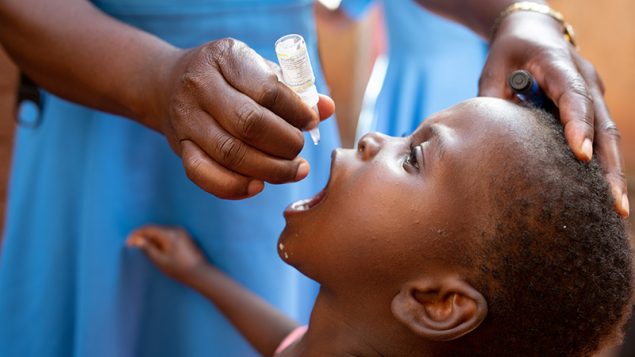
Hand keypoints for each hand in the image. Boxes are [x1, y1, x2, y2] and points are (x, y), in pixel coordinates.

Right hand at [127, 225, 206, 283]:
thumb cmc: (179, 269)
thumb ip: (147, 248)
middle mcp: (176, 229)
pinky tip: (158, 251)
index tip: (128, 243)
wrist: (200, 273)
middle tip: (134, 248)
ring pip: (161, 232)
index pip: (148, 228)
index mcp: (169, 234)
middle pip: (154, 229)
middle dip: (143, 237)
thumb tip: (137, 239)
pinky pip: (168, 235)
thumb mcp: (160, 260)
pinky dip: (160, 240)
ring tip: (146, 251)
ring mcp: (182, 232)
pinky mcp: (186, 237)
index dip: (136, 234)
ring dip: (152, 239)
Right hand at [151, 39, 334, 199]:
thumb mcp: (259, 71)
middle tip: (300, 151)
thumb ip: (294, 90)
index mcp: (225, 58)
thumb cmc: (228, 78)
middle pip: (249, 124)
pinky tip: (259, 185)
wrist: (167, 84)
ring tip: (294, 171)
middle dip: (285, 144)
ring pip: (231, 154)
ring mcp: (186, 119)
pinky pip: (204, 175)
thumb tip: (327, 109)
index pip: (267, 90)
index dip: (296, 111)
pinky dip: (235, 187)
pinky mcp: (179, 147)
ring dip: (270, 169)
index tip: (311, 122)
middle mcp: (200, 86)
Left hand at [479, 12, 628, 217]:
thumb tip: (488, 139)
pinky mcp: (593, 104)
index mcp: (557, 63)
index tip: (581, 154)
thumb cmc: (509, 52)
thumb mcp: (492, 68)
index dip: (577, 124)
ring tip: (616, 207)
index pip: (572, 94)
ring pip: (609, 133)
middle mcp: (584, 77)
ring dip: (613, 170)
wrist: (533, 32)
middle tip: (612, 201)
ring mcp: (593, 90)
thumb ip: (492, 99)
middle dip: (608, 164)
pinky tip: (604, 193)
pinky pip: (602, 135)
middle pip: (602, 122)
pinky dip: (604, 163)